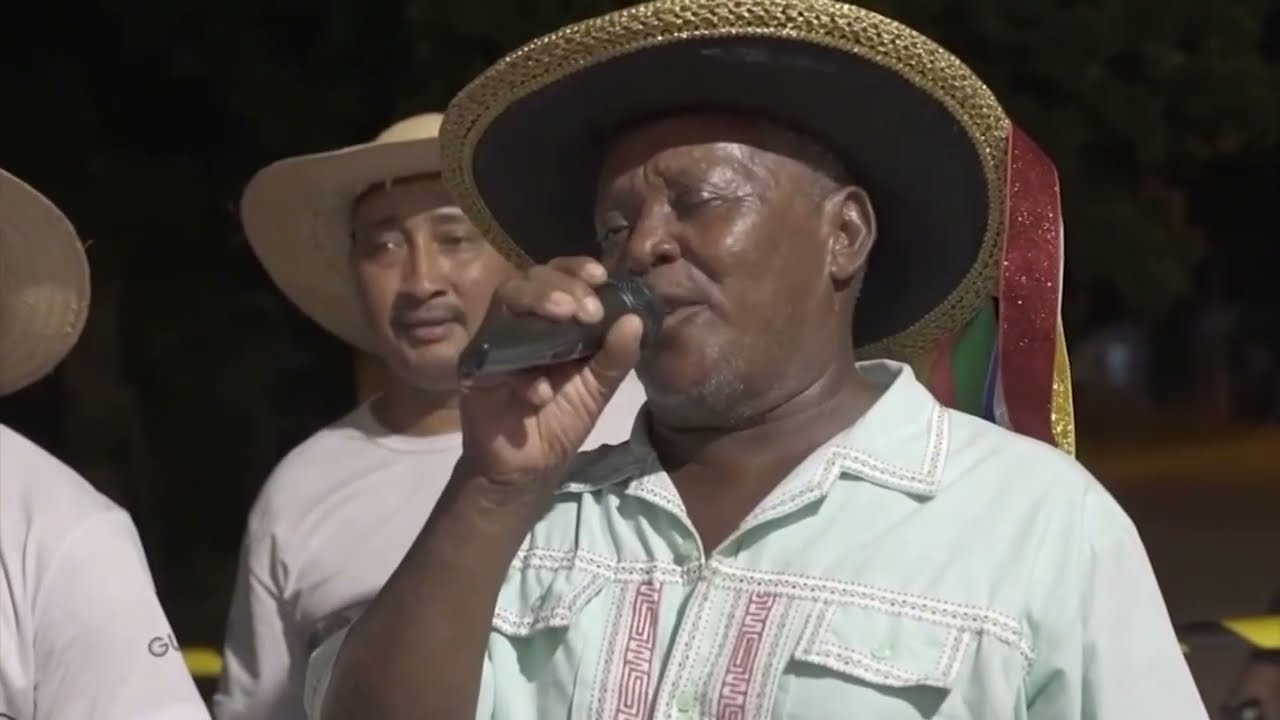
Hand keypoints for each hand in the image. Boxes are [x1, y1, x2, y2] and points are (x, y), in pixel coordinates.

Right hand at [459, 256, 643, 495]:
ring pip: (505, 299)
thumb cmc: (562, 419)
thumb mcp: (599, 388)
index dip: (576, 269)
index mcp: (553, 320)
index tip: (600, 277)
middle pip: (530, 279)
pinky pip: (492, 355)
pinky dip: (521, 374)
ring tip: (568, 319)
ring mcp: (495, 342)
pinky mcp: (474, 370)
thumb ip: (617, 356)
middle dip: (563, 286)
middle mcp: (521, 322)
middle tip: (589, 310)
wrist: (529, 467)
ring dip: (539, 302)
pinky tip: (542, 394)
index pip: (559, 277)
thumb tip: (634, 320)